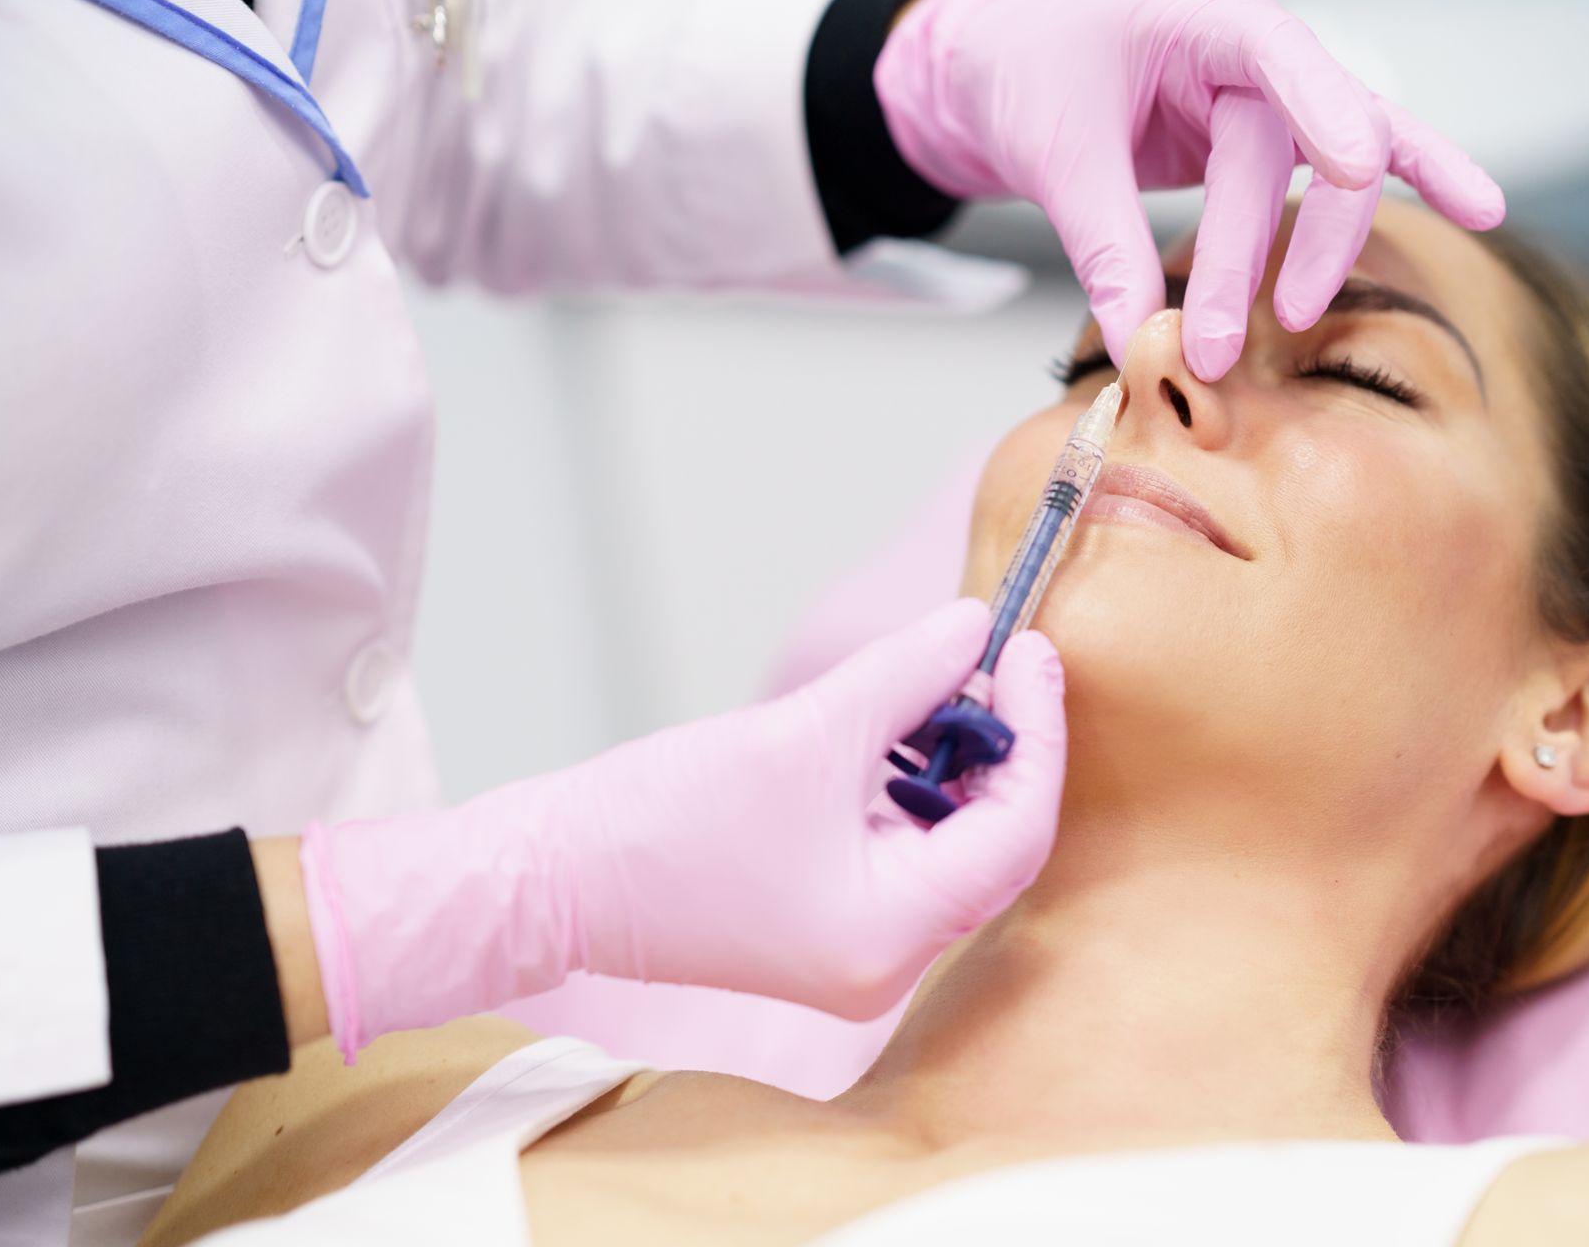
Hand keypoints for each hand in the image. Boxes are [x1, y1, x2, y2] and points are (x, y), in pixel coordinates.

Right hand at [300, 599, 1067, 1058]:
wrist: (551, 878)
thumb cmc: (660, 819)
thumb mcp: (803, 732)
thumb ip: (905, 675)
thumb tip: (975, 627)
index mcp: (891, 935)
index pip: (1016, 832)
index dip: (1036, 733)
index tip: (1030, 649)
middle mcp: (889, 962)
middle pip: (996, 845)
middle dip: (1007, 746)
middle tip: (1003, 656)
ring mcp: (859, 951)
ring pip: (954, 847)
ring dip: (962, 762)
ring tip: (949, 678)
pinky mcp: (830, 925)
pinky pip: (905, 853)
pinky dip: (916, 788)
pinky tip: (905, 724)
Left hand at [875, 0, 1504, 380]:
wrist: (1020, 76)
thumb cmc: (1037, 86)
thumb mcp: (1056, 157)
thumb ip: (1103, 245)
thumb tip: (1139, 339)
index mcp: (1199, 17)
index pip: (1274, 47)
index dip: (1322, 105)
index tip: (1353, 170)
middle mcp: (1253, 47)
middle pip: (1296, 145)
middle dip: (1263, 249)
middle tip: (1221, 343)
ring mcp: (1278, 92)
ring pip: (1335, 168)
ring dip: (1319, 249)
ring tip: (1293, 322)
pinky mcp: (1280, 139)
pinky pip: (1357, 163)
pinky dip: (1413, 183)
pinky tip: (1480, 209)